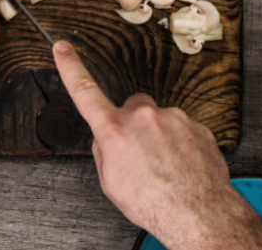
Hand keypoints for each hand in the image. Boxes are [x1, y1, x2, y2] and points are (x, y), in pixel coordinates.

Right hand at [52, 41, 261, 249]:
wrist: (199, 215)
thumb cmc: (154, 203)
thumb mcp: (111, 182)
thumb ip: (104, 151)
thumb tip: (106, 138)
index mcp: (115, 130)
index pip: (85, 91)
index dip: (70, 67)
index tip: (62, 47)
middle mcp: (144, 117)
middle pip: (132, 107)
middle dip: (132, 124)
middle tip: (138, 154)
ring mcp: (173, 118)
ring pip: (159, 119)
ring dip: (158, 137)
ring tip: (163, 167)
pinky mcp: (196, 126)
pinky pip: (182, 129)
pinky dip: (179, 145)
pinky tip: (180, 166)